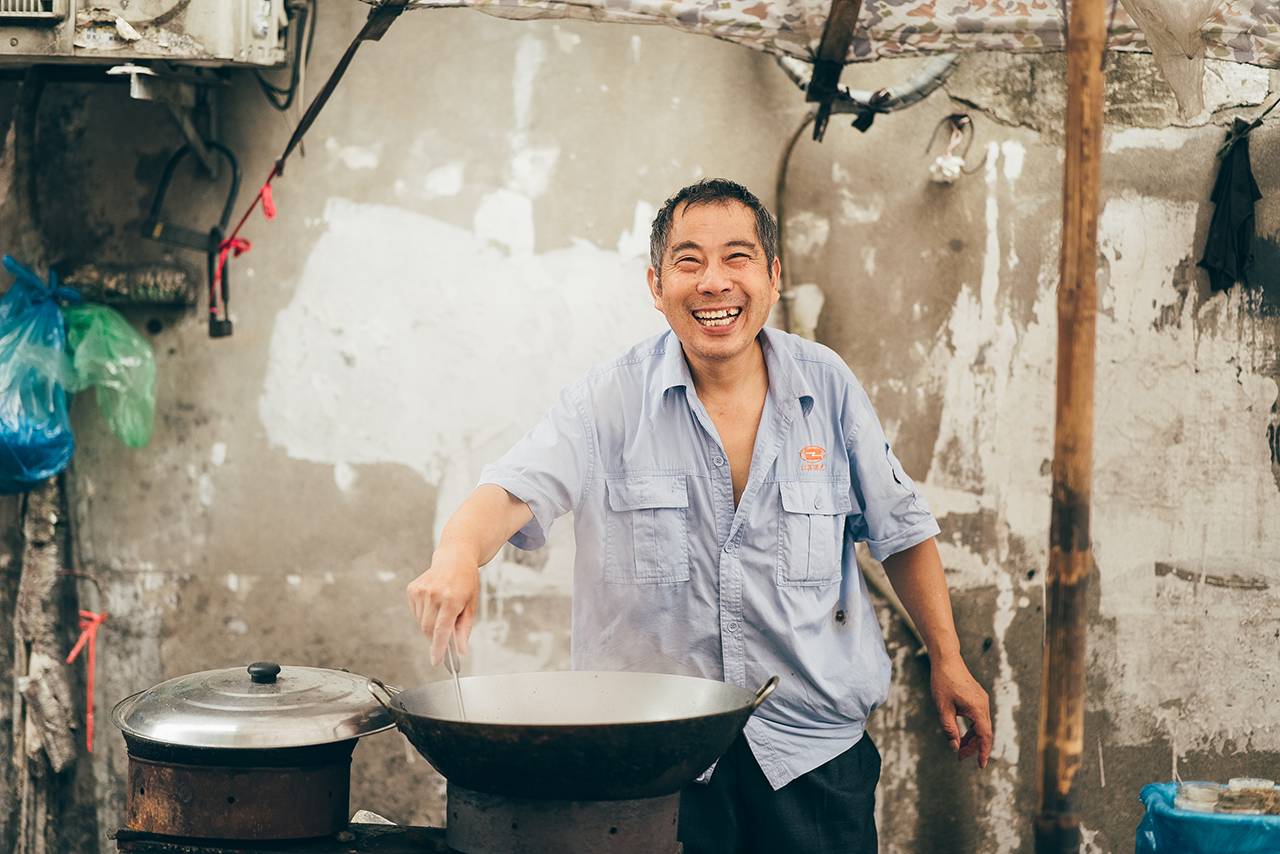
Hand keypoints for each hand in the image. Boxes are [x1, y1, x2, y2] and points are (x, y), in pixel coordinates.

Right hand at [406, 550, 479, 667]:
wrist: (455, 559)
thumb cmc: (466, 581)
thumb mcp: (472, 605)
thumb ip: (464, 629)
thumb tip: (460, 650)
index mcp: (451, 599)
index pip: (441, 631)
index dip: (438, 649)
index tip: (436, 661)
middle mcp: (434, 594)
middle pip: (428, 629)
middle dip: (434, 641)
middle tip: (442, 645)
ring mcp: (421, 591)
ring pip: (421, 622)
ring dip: (431, 625)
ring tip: (443, 611)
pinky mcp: (413, 589)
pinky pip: (416, 612)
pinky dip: (424, 615)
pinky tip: (434, 603)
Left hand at [929, 654, 991, 767]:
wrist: (946, 659)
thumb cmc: (943, 682)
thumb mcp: (943, 708)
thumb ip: (949, 729)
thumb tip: (955, 747)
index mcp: (978, 709)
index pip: (985, 736)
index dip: (983, 752)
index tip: (980, 765)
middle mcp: (984, 705)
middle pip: (984, 733)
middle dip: (973, 747)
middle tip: (959, 756)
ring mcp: (982, 701)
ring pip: (981, 726)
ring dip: (972, 737)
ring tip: (959, 746)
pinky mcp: (978, 697)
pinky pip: (978, 718)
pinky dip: (972, 728)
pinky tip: (962, 732)